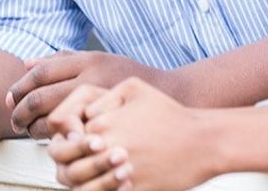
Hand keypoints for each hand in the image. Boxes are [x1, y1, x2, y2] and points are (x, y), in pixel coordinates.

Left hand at [8, 50, 171, 138]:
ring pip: (51, 127)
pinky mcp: (109, 137)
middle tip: (16, 121)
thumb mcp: (106, 62)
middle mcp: (94, 83)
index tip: (13, 99)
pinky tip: (61, 147)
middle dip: (21, 113)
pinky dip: (58, 149)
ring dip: (36, 133)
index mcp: (92, 63)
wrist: (182, 103)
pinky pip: (70, 147)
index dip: (21, 88)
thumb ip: (67, 59)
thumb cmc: (142, 83)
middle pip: (41, 100)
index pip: (42, 74)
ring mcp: (100, 110)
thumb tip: (28, 62)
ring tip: (36, 134)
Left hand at [48, 78, 210, 190]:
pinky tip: (104, 185)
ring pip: (81, 186)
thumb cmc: (169, 113)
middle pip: (68, 164)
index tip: (73, 139)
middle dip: (67, 162)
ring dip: (80, 181)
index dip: (66, 138)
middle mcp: (107, 149)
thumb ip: (104, 96)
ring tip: (87, 175)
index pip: (66, 136)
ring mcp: (118, 174)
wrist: (201, 142)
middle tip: (75, 160)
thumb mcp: (135, 87)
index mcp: (104, 123)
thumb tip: (85, 115)